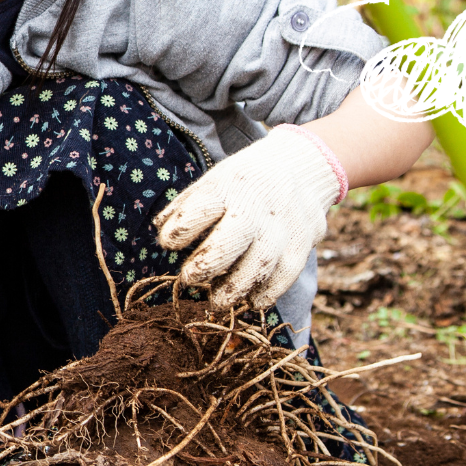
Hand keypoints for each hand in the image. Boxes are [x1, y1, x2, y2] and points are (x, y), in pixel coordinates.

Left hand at [154, 125, 345, 307]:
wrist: (305, 165)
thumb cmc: (245, 182)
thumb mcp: (215, 181)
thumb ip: (186, 206)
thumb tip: (161, 230)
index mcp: (230, 187)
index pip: (202, 207)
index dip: (182, 228)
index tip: (169, 242)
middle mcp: (258, 206)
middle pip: (234, 238)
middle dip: (208, 263)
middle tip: (190, 279)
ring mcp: (284, 225)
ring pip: (261, 262)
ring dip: (236, 287)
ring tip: (217, 300)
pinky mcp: (302, 242)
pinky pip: (286, 274)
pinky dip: (268, 292)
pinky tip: (252, 300)